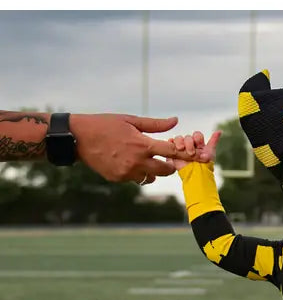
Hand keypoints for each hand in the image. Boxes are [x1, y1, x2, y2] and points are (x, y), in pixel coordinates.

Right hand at [69, 113, 188, 184]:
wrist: (78, 138)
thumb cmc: (105, 124)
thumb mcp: (130, 120)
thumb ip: (155, 124)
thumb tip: (175, 121)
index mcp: (142, 145)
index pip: (172, 152)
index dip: (182, 152)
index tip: (187, 152)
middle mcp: (137, 162)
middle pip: (166, 171)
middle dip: (169, 165)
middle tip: (166, 158)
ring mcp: (127, 172)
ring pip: (151, 178)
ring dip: (153, 171)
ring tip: (146, 159)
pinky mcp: (119, 178)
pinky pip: (135, 179)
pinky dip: (137, 172)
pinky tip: (129, 162)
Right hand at [166, 130, 221, 170]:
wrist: (196, 174)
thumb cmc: (205, 165)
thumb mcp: (210, 152)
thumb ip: (214, 141)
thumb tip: (219, 131)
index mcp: (198, 143)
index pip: (196, 134)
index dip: (197, 138)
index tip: (199, 145)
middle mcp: (189, 144)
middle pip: (187, 137)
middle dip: (189, 144)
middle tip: (192, 153)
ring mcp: (181, 147)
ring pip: (178, 138)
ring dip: (180, 143)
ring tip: (182, 150)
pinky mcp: (173, 151)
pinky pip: (170, 142)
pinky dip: (171, 142)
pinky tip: (175, 147)